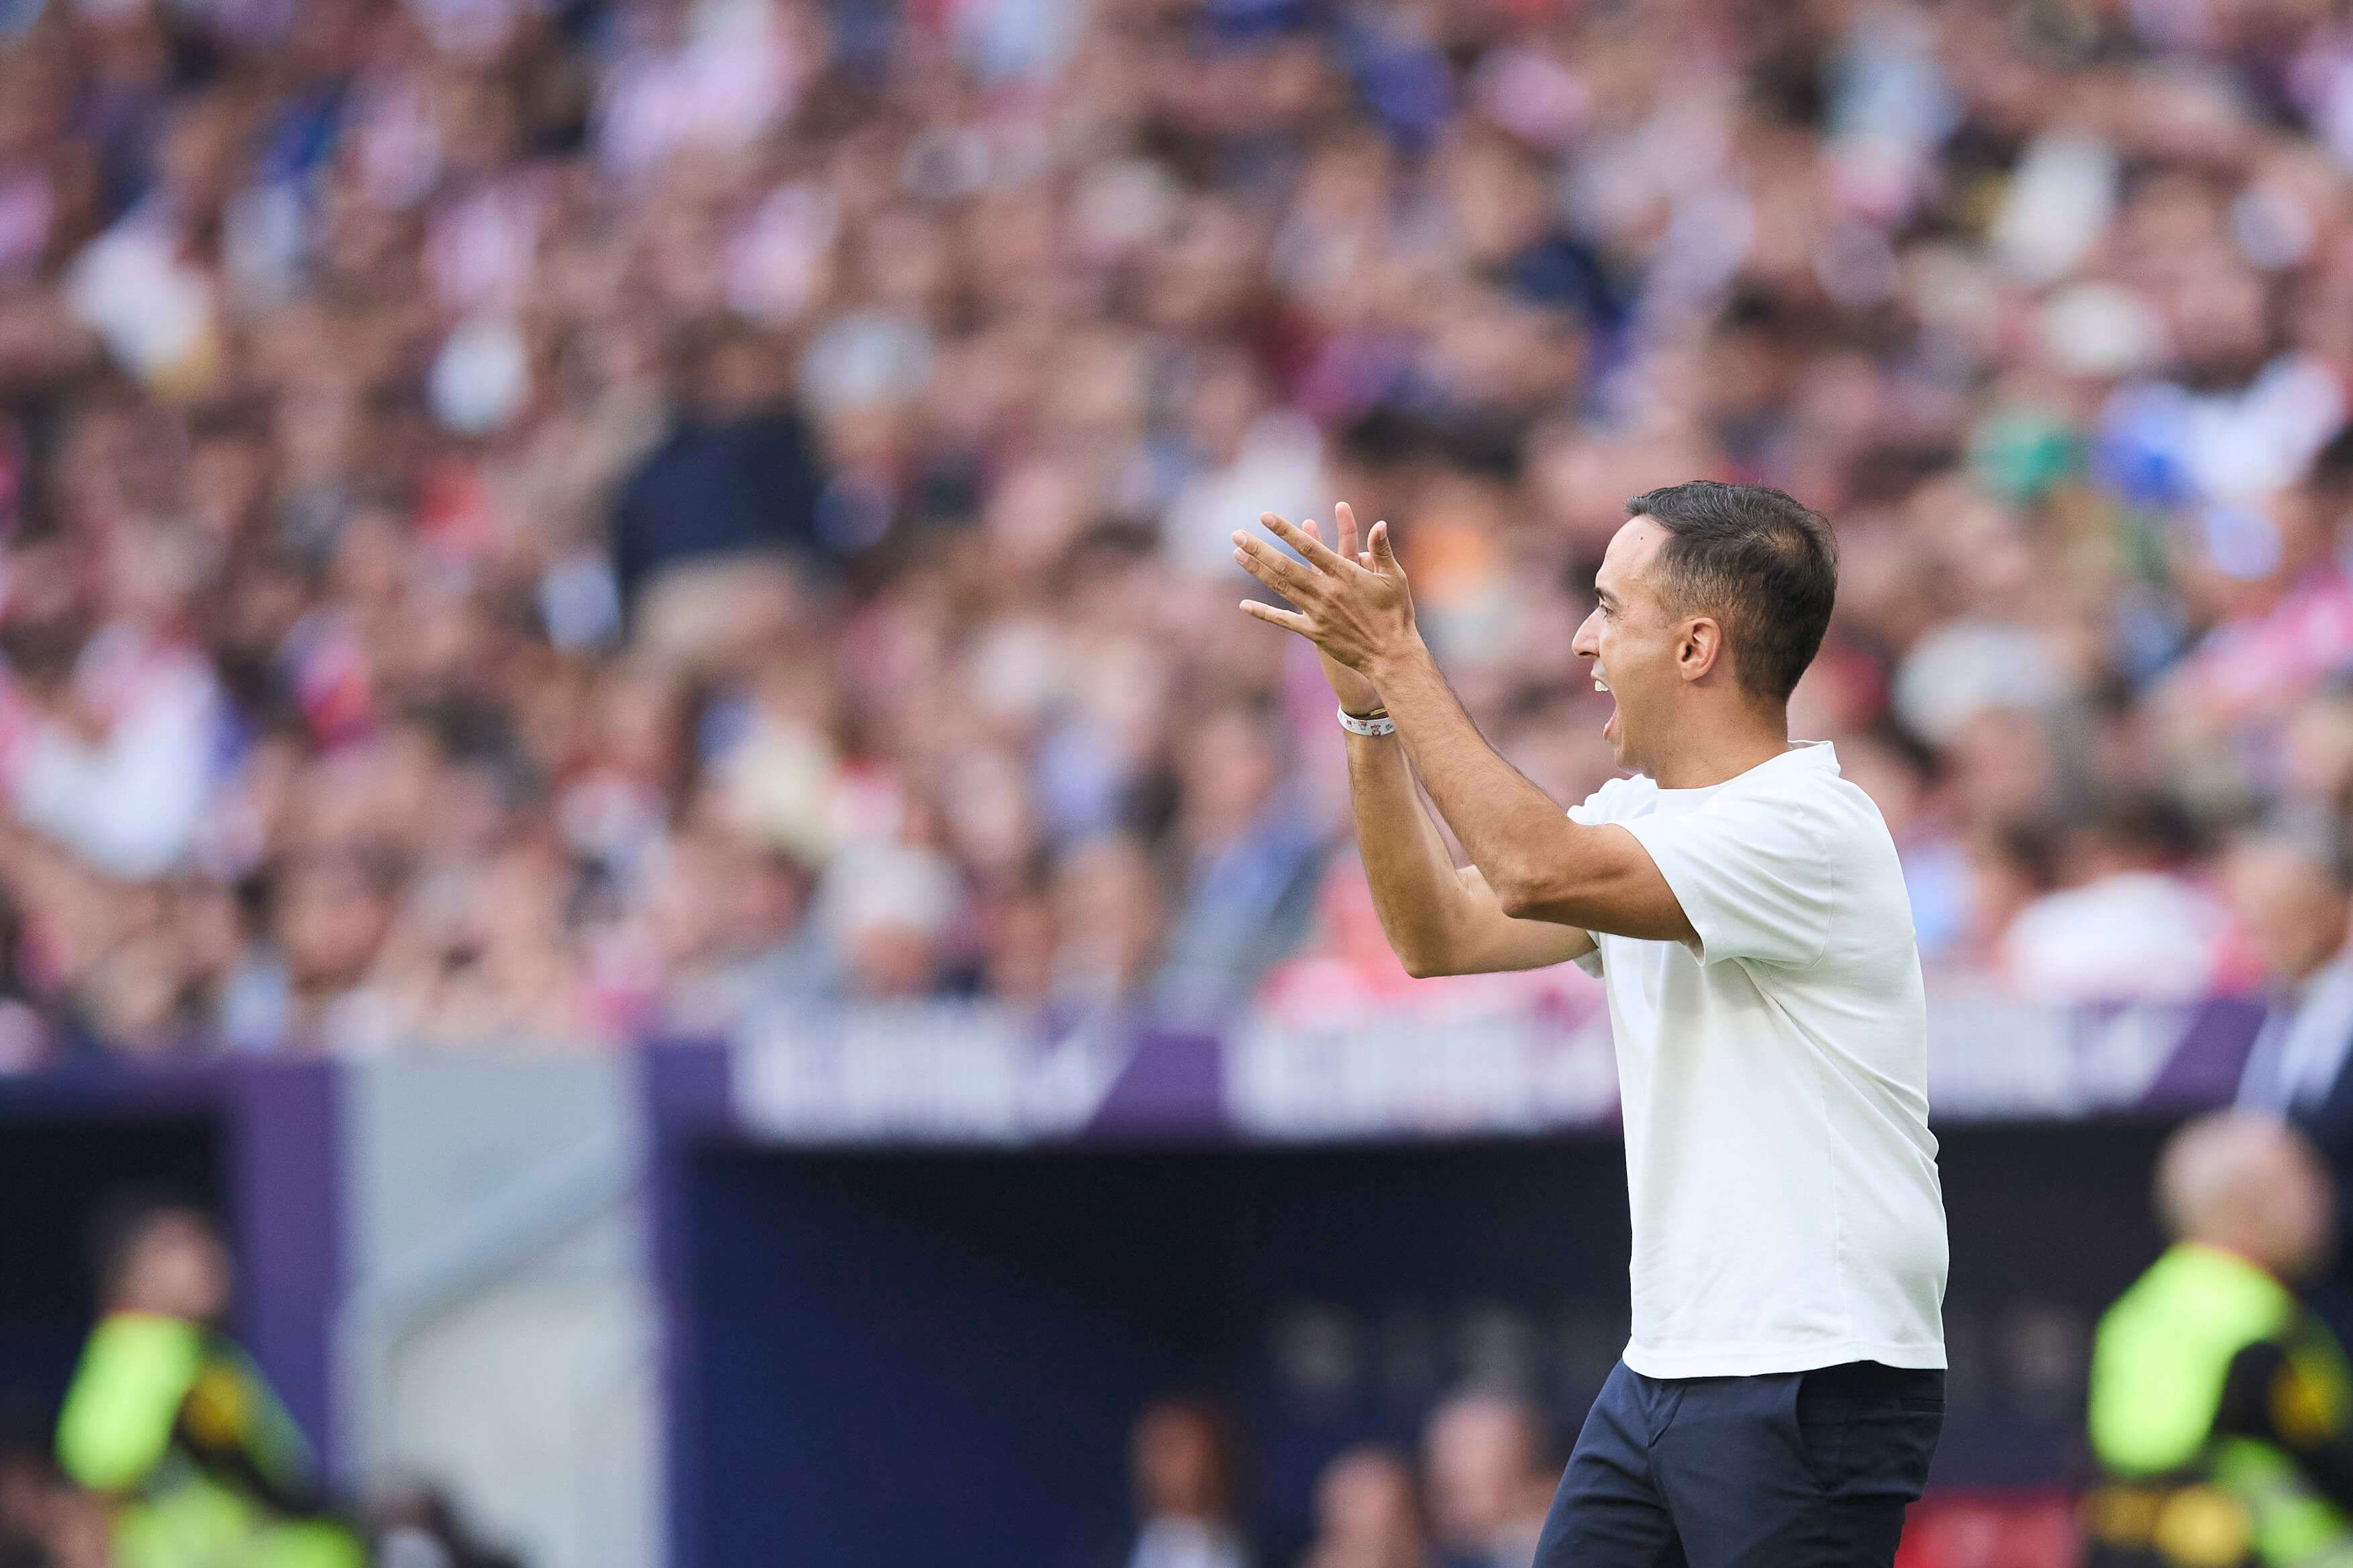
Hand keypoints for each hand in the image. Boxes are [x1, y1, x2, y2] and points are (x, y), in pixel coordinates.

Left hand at [1234, 502, 1417, 680]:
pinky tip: (1244, 605)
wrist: (1391, 655)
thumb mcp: (1394, 577)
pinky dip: (1264, 613)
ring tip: (1237, 555)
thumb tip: (1379, 524)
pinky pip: (1285, 620)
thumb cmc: (1396, 613)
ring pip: (1281, 587)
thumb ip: (1382, 550)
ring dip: (1257, 570)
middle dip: (1259, 548)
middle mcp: (1326, 591)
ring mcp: (1318, 612)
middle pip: (1285, 566)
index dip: (1286, 531)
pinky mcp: (1315, 632)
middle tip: (1236, 534)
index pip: (1309, 547)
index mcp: (1345, 574)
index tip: (1265, 517)